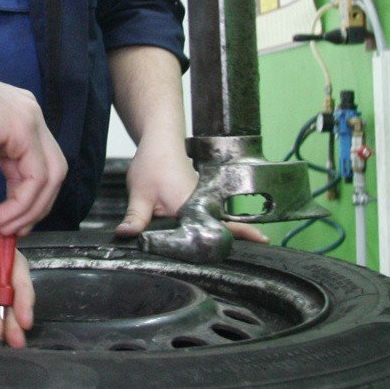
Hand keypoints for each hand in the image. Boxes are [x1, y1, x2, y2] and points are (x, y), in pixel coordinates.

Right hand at [0, 61, 64, 242]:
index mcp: (16, 125)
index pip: (37, 170)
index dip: (27, 204)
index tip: (7, 228)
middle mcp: (29, 119)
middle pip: (53, 173)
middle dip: (36, 210)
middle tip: (11, 232)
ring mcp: (29, 119)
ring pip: (52, 175)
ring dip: (31, 210)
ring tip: (4, 225)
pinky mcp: (23, 125)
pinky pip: (37, 174)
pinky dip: (24, 201)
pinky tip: (3, 214)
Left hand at [115, 142, 269, 243]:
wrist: (159, 142)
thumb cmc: (153, 163)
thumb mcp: (140, 194)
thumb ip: (136, 218)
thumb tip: (126, 235)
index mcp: (192, 206)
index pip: (221, 225)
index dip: (244, 234)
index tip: (263, 240)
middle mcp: (203, 205)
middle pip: (223, 228)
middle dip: (239, 239)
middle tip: (260, 247)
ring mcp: (203, 203)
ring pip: (216, 223)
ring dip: (226, 234)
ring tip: (249, 245)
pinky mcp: (198, 203)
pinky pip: (209, 219)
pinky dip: (214, 227)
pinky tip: (216, 239)